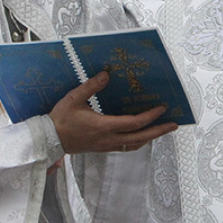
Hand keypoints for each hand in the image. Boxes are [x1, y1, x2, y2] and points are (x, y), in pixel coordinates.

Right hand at [49, 71, 177, 152]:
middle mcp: (108, 139)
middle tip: (174, 124)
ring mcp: (106, 145)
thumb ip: (91, 86)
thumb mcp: (73, 98)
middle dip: (159, 131)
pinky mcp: (103, 148)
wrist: (48, 140)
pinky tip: (142, 135)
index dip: (149, 116)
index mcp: (103, 126)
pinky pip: (126, 147)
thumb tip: (106, 74)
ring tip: (162, 129)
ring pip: (134, 145)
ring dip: (150, 137)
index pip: (133, 123)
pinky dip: (138, 141)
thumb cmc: (60, 119)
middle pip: (140, 138)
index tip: (162, 108)